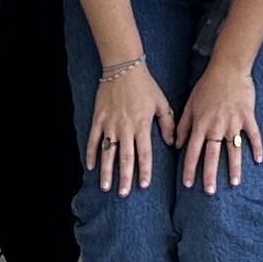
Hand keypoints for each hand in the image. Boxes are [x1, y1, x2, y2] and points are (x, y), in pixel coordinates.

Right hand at [85, 56, 175, 194]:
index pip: (144, 152)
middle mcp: (125, 127)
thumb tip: (173, 143)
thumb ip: (168, 123)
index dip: (144, 170)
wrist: (124, 67)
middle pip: (125, 157)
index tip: (144, 185)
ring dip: (106, 171)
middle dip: (124, 177)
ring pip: (107, 152)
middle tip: (123, 194)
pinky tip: (90, 167)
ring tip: (106, 187)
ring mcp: (110, 124)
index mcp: (142, 124)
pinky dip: (91, 153)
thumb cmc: (145, 86)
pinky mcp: (98, 119)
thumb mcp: (162, 102)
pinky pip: (93, 139)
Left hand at [178, 54, 262, 190]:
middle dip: (210, 175)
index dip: (189, 168)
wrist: (228, 69)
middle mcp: (216, 127)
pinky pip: (253, 135)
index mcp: (201, 125)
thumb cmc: (207, 86)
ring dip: (233, 168)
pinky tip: (258, 160)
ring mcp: (233, 123)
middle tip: (209, 192)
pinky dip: (257, 147)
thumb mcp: (190, 104)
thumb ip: (183, 125)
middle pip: (212, 155)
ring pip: (233, 150)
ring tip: (234, 183)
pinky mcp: (248, 117)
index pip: (192, 151)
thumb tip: (175, 144)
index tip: (188, 184)